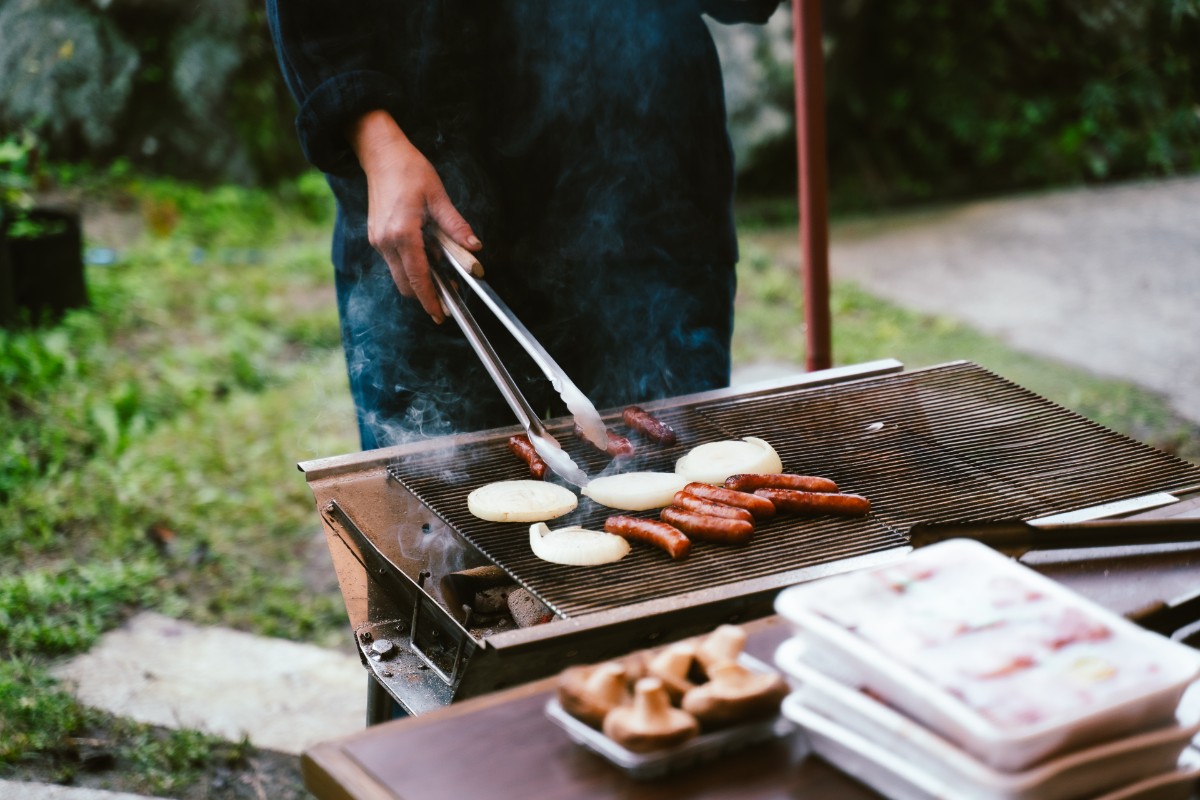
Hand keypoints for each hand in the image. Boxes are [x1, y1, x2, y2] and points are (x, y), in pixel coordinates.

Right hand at [348, 110, 480, 322]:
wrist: (381, 155)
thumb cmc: (410, 171)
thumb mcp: (438, 197)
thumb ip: (456, 226)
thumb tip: (476, 248)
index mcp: (402, 234)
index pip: (418, 278)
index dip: (431, 300)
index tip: (441, 315)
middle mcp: (386, 242)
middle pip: (406, 284)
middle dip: (426, 295)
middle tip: (450, 295)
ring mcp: (378, 241)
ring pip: (399, 275)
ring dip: (420, 279)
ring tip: (443, 271)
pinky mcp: (377, 237)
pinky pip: (395, 262)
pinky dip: (411, 266)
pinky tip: (429, 254)